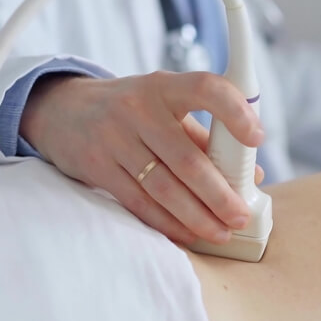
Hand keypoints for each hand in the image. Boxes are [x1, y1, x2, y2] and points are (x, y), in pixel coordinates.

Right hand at [20, 71, 265, 244]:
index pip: (205, 89)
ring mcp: (114, 139)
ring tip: (221, 231)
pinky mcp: (98, 167)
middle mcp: (138, 109)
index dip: (235, 112)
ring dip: (197, 216)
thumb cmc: (131, 109)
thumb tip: (252, 174)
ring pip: (163, 187)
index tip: (257, 138)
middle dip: (219, 193)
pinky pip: (139, 202)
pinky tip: (188, 234)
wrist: (63, 111)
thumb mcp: (165, 106)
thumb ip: (206, 137)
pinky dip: (167, 223)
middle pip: (187, 159)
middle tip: (241, 214)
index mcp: (164, 87)